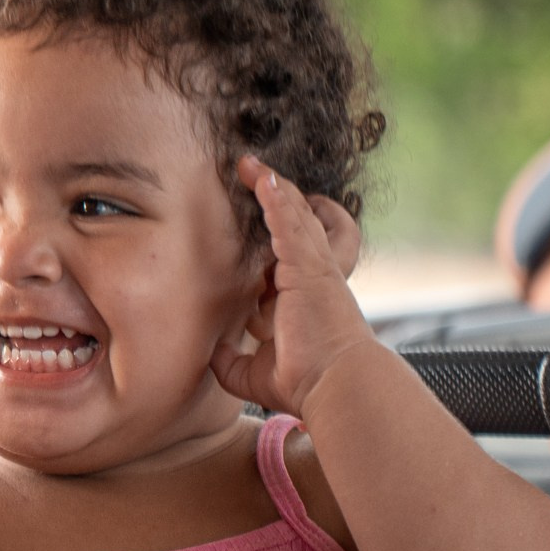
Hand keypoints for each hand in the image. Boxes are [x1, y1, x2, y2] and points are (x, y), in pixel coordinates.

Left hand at [210, 157, 376, 417]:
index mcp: (303, 297)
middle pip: (295, 224)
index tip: (252, 219)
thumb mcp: (255, 373)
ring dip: (272, 187)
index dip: (271, 233)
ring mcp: (314, 267)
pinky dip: (276, 197)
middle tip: (251, 174)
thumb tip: (213, 352)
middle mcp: (312, 277)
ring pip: (294, 215)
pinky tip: (261, 177)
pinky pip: (290, 221)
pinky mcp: (309, 265)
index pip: (286, 254)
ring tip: (248, 164)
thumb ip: (232, 362)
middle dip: (274, 197)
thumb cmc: (306, 383)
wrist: (336, 385)